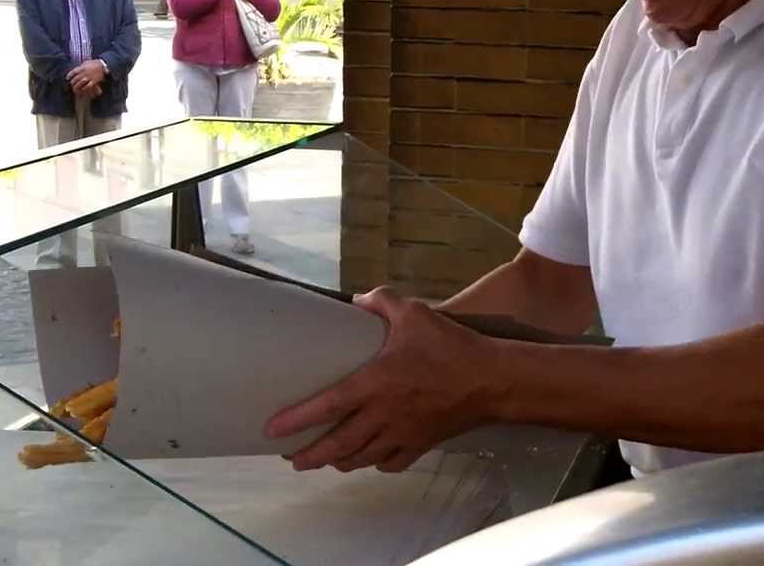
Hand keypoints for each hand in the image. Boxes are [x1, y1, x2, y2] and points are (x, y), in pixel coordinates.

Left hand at [68, 60, 105, 96]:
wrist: (104, 65)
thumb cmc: (95, 63)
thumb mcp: (86, 62)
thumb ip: (81, 66)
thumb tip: (77, 68)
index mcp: (81, 68)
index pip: (72, 73)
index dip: (69, 76)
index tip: (68, 78)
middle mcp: (84, 73)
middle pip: (75, 79)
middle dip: (72, 83)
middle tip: (72, 84)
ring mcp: (89, 77)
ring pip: (80, 84)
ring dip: (77, 87)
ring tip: (75, 88)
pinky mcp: (94, 81)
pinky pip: (87, 87)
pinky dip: (84, 89)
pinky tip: (83, 89)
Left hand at [266, 287, 496, 472]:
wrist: (491, 380)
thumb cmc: (450, 346)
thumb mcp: (414, 313)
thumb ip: (382, 302)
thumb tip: (357, 300)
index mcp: (375, 383)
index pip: (327, 406)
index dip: (297, 420)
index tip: (271, 431)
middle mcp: (382, 415)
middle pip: (337, 446)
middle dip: (311, 456)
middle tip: (293, 459)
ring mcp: (401, 434)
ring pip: (361, 458)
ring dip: (339, 462)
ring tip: (325, 460)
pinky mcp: (421, 445)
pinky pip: (390, 463)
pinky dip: (375, 463)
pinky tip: (370, 457)